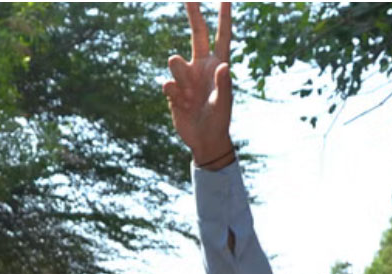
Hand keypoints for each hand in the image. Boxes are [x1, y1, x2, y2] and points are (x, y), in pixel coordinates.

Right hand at [164, 2, 235, 165]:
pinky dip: (174, 95)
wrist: (204, 139)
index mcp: (217, 65)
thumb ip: (223, 84)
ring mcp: (186, 77)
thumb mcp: (223, 104)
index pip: (221, 36)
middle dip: (194, 15)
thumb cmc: (219, 121)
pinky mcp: (174, 90)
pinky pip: (168, 84)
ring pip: (174, 62)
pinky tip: (182, 105)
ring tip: (190, 96)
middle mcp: (201, 66)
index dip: (223, 17)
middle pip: (196, 34)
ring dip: (180, 77)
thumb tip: (224, 65)